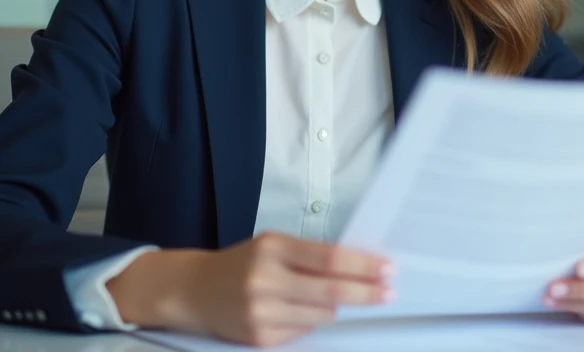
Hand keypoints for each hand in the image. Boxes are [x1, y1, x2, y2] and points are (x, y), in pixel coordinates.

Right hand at [107, 232, 394, 346]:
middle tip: (389, 292)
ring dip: (335, 308)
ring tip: (331, 298)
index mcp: (272, 248)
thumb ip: (310, 255)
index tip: (387, 268)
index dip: (363, 265)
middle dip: (365, 292)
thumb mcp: (272, 246)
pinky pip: (302, 333)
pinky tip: (296, 311)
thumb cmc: (241, 263)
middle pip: (330, 291)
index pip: (329, 258)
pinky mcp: (260, 338)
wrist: (193, 290)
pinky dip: (310, 322)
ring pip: (321, 315)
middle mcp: (265, 279)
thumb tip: (359, 267)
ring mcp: (261, 311)